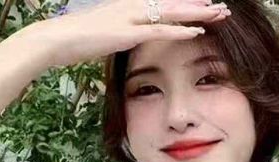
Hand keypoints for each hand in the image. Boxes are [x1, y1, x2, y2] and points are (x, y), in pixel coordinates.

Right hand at [34, 0, 231, 67]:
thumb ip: (121, 33)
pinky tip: (197, 31)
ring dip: (196, 14)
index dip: (186, 5)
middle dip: (199, 6)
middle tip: (222, 8)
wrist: (56, 39)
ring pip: (172, 13)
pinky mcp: (127, 32)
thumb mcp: (104, 34)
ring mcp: (130, 17)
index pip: (163, 4)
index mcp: (128, 6)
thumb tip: (129, 38)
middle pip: (173, 4)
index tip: (206, 7)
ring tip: (219, 14)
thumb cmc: (75, 39)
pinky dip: (180, 31)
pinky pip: (160, 31)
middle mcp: (132, 6)